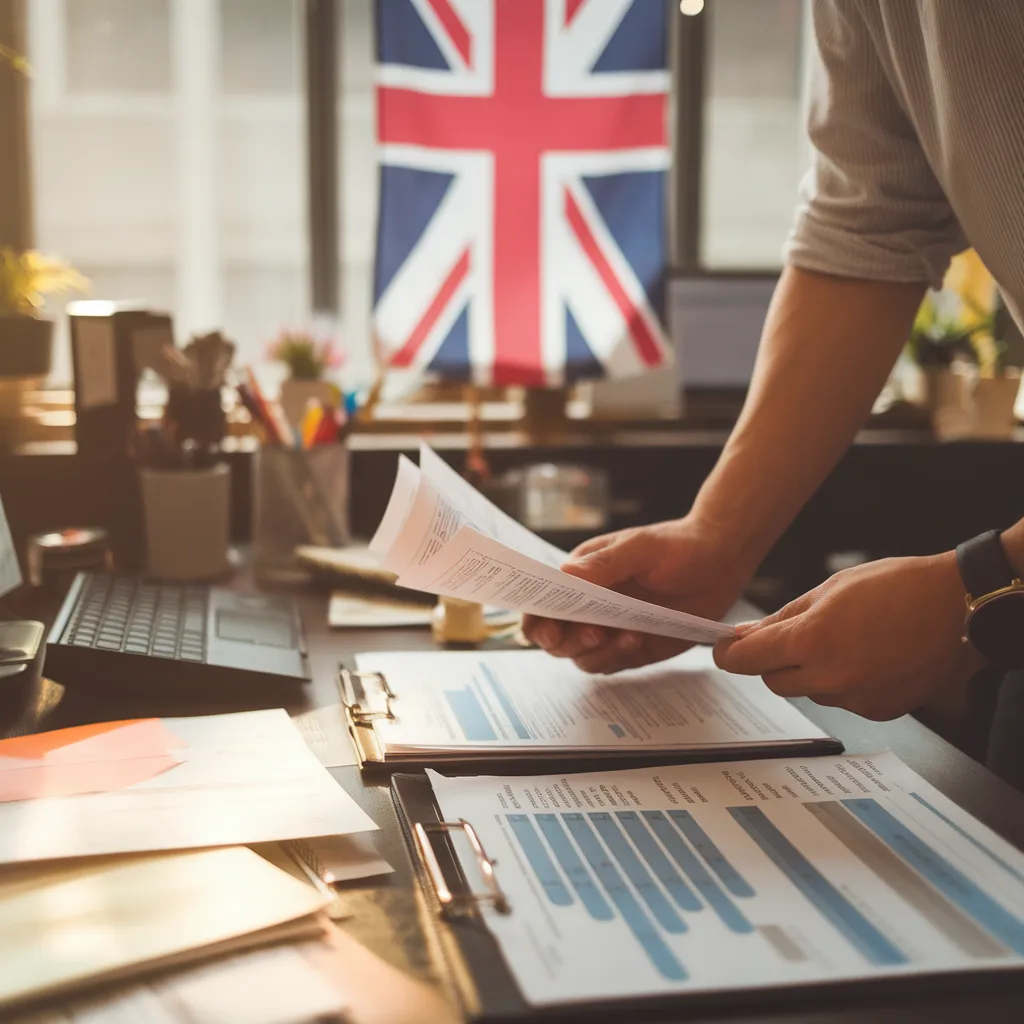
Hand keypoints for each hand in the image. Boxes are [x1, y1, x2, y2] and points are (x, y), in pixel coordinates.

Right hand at [521, 518, 750, 673]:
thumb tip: (562, 575)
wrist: (722, 558)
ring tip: (625, 636)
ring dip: (596, 653)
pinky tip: (638, 640)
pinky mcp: (635, 647)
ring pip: (582, 658)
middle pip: (556, 639)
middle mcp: (590, 606)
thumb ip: (602, 565)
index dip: (536, 620)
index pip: (542, 604)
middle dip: (568, 641)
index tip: (546, 629)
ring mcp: (612, 629)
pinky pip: (614, 664)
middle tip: (595, 633)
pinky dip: (619, 658)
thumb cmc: (677, 545)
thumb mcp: (639, 548)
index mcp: (581, 576)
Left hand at [713, 552, 984, 719]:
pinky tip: (865, 657)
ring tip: (842, 640)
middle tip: (785, 639)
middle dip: (771, 661)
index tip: (723, 649)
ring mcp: (857, 698)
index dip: (729, 655)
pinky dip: (842, 682)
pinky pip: (842, 699)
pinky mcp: (879, 710)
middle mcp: (831, 677)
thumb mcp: (830, 589)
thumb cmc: (900, 586)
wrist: (961, 608)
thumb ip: (783, 617)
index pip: (748, 659)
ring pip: (809, 691)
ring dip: (809, 671)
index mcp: (813, 640)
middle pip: (773, 680)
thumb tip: (747, 634)